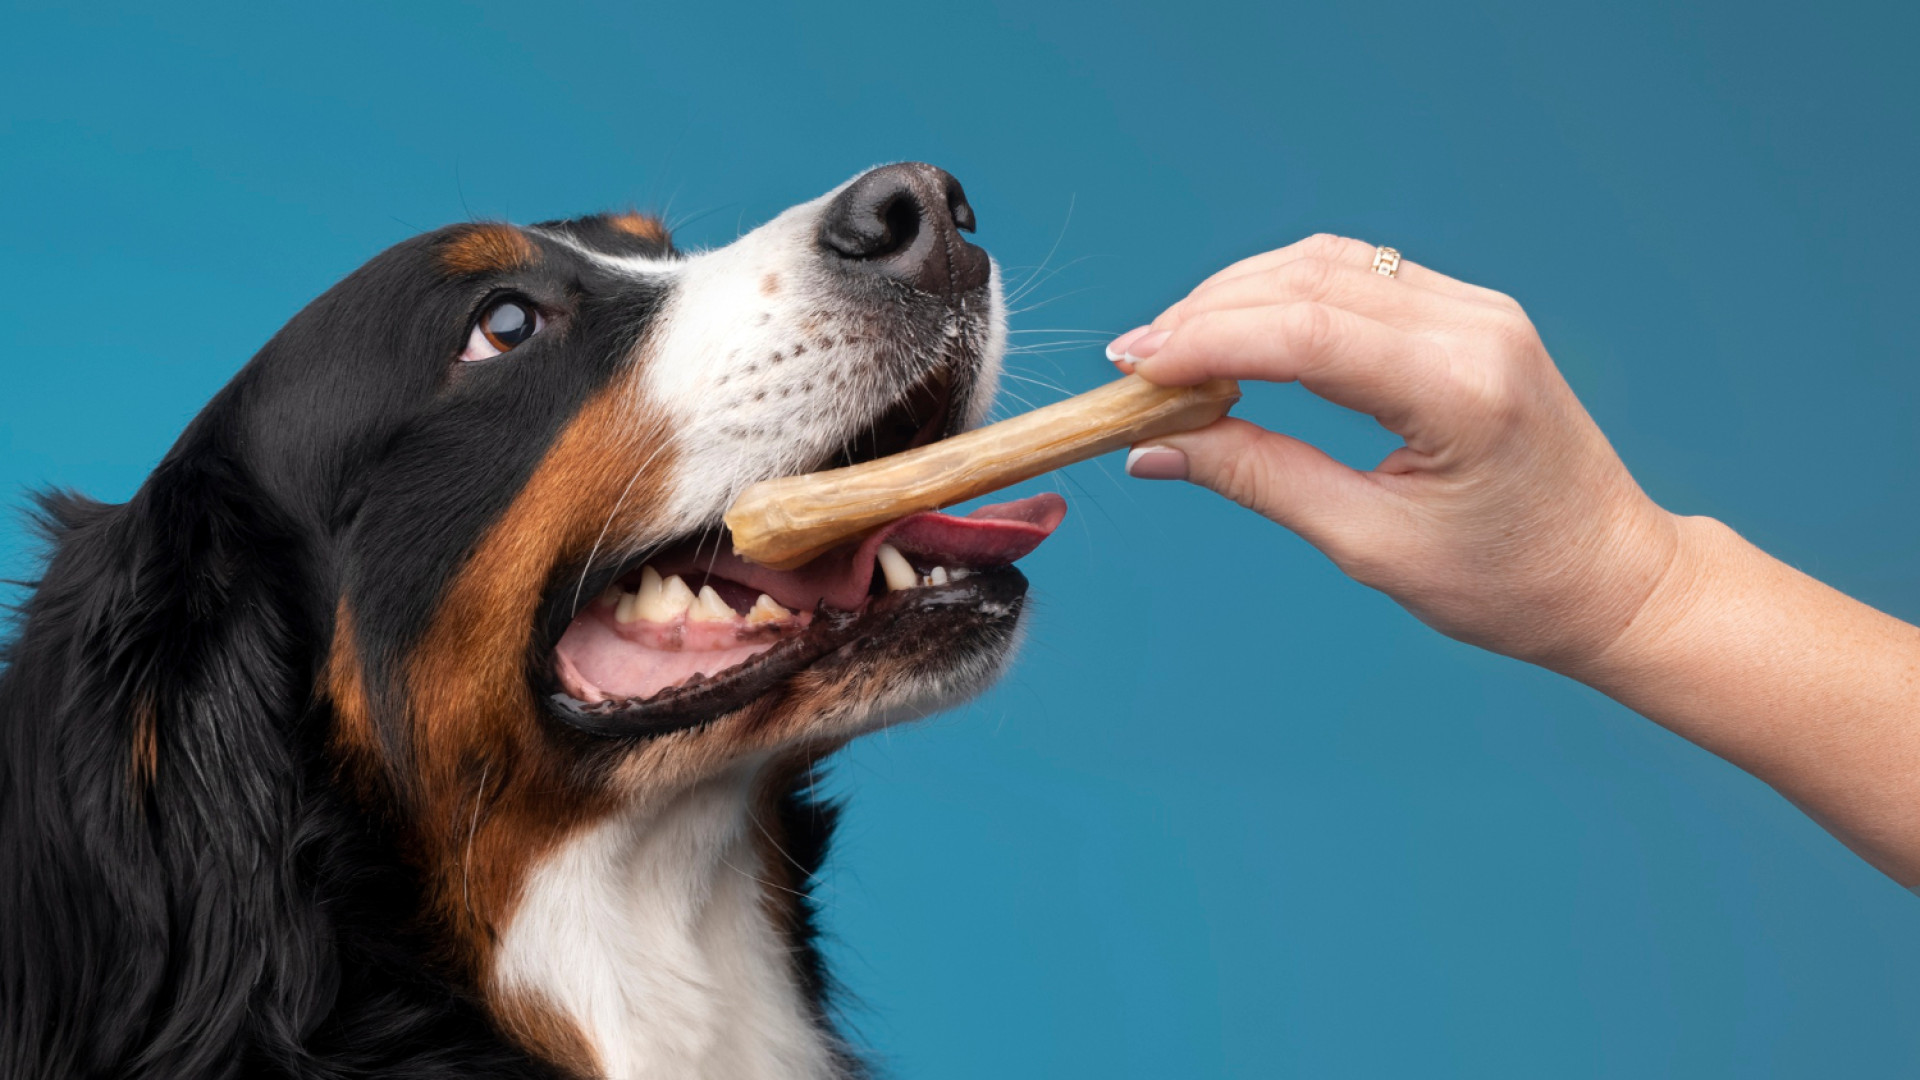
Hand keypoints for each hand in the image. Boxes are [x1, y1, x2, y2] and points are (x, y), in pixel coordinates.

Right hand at [1111, 234, 1679, 674]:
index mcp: (1459, 389)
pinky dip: (1285, 296)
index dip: (1203, 342)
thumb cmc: (1510, 582)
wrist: (1615, 578)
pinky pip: (1360, 275)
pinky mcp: (1471, 313)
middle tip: (1133, 367)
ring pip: (1328, 262)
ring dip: (1239, 296)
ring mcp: (1478, 309)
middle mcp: (1475, 327)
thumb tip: (1154, 451)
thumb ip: (1259, 480)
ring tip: (1173, 351)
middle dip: (1206, 315)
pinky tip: (1239, 334)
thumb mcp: (1371, 545)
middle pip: (1308, 280)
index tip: (1132, 370)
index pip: (1305, 332)